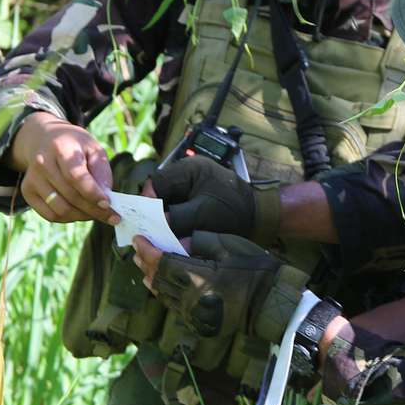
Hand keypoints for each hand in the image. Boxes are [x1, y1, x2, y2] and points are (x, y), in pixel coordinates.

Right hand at [11, 112, 118, 224]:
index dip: (92, 193)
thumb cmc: (75, 146)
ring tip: (97, 213)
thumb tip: (105, 197)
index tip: (108, 204)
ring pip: (60, 209)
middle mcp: (42, 163)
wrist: (45, 139)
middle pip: (70, 195)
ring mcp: (32, 178)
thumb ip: (102, 171)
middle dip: (94, 209)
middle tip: (111, 216)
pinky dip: (69, 218)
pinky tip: (81, 213)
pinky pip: (50, 215)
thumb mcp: (94, 148)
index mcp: (61, 148)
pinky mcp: (27, 191)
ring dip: (82, 216)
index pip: (75, 176)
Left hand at [134, 231, 309, 345]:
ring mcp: (195, 315)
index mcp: (198, 278)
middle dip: (145, 264)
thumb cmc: (254, 271)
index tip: (139, 239)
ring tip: (145, 269)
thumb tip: (180, 242)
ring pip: (163, 296)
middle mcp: (191, 299)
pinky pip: (175, 308)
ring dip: (152, 280)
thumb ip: (201, 243)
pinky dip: (166, 295)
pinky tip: (163, 287)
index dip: (147, 250)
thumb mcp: (229, 247)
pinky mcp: (200, 323)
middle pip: (158, 280)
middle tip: (137, 252)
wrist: (272, 302)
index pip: (162, 262)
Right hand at [148, 156, 280, 239]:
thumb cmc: (235, 209)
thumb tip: (157, 224)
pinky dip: (172, 222)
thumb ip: (179, 217)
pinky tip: (172, 235)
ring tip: (160, 235)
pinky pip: (175, 210)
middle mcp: (187, 175)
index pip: (157, 181)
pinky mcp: (192, 201)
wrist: (259, 216)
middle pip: (159, 193)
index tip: (145, 220)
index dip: (148, 201)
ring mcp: (189, 188)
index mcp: (190, 169)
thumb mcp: (205, 213)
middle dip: (154, 212)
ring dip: (163, 219)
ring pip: (165, 203)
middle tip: (149, 231)